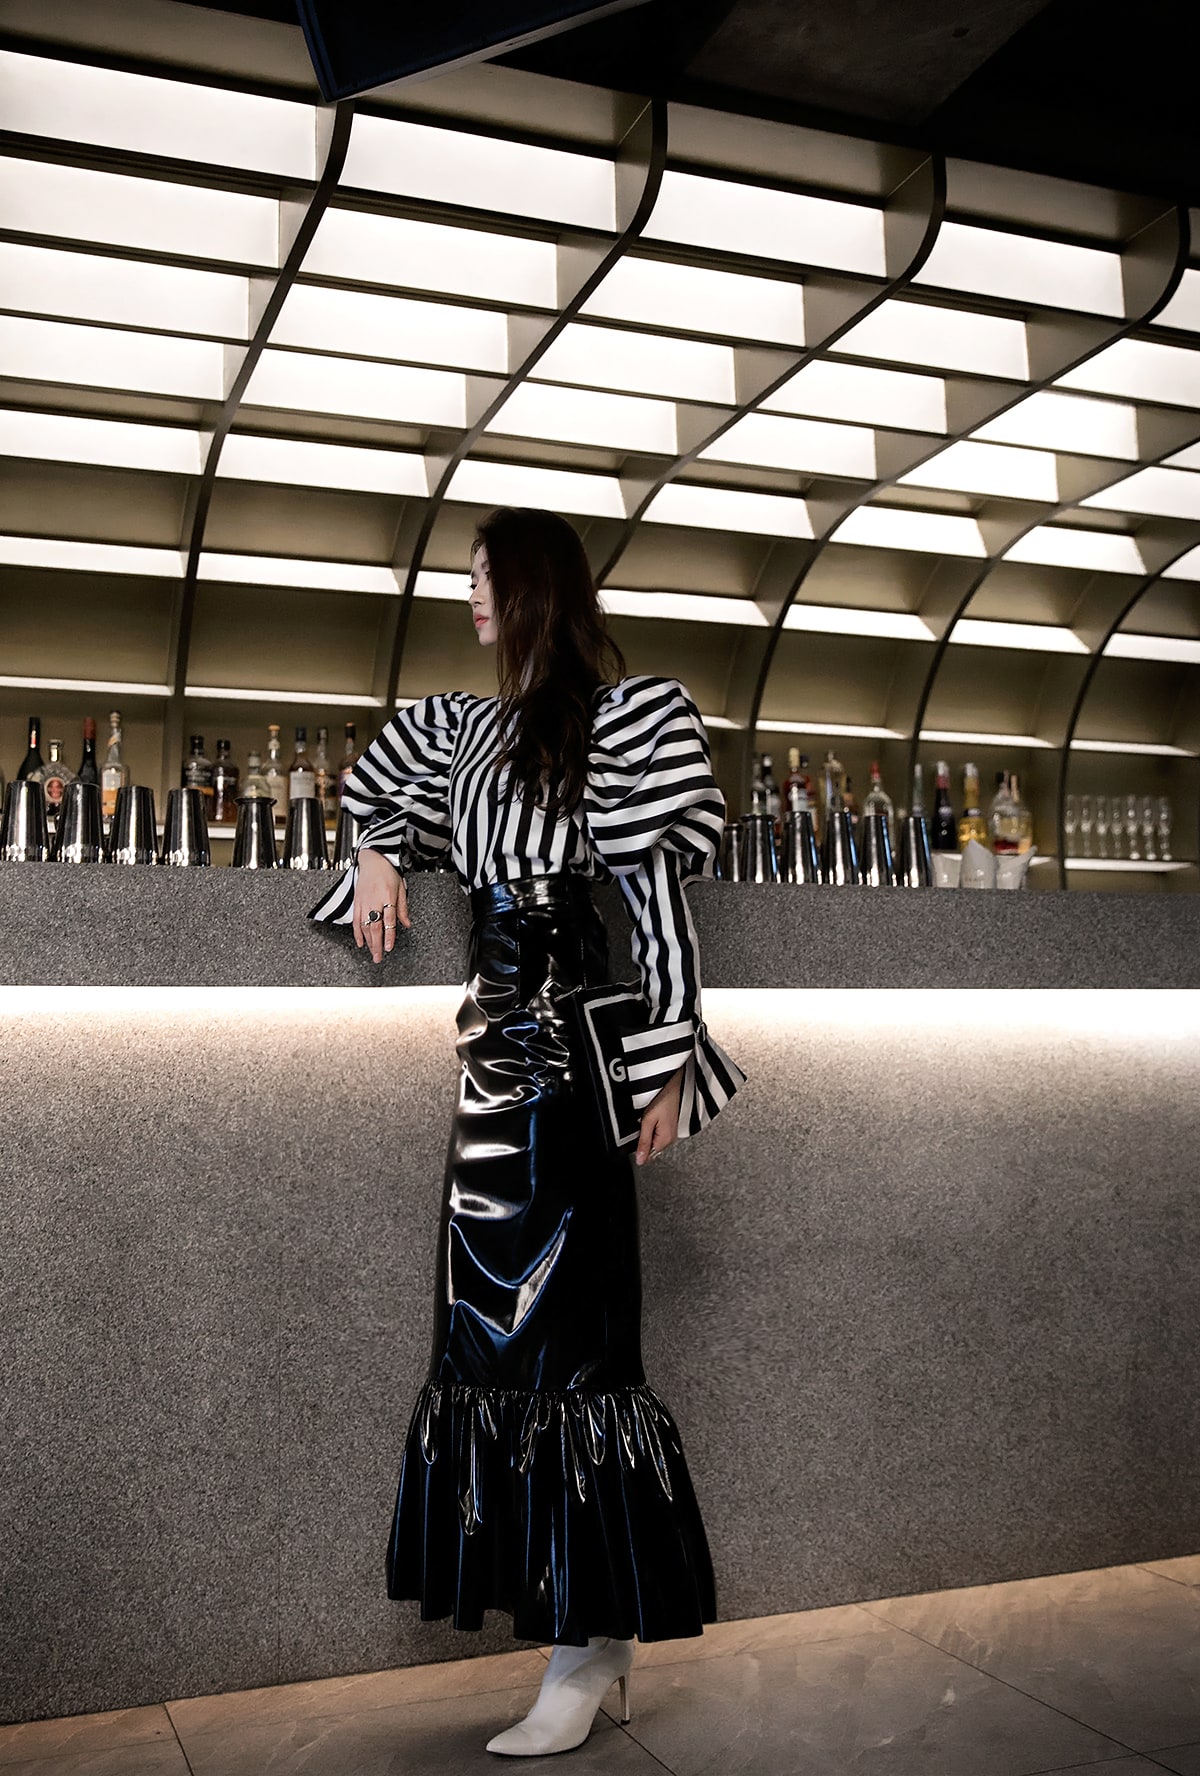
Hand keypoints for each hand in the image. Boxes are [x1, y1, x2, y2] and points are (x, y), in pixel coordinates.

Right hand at [352, 848, 410, 963]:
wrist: (373, 860)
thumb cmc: (388, 873)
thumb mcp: (401, 888)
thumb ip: (403, 908)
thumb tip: (407, 924)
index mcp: (388, 896)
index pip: (389, 920)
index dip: (389, 935)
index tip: (389, 948)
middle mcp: (374, 900)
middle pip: (375, 927)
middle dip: (377, 944)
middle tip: (378, 958)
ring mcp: (363, 902)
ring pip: (364, 926)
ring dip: (368, 942)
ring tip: (372, 953)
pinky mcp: (356, 902)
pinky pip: (356, 921)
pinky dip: (357, 933)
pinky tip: (360, 943)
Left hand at [635, 1065, 683, 1166]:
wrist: (677, 1084)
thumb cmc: (664, 1099)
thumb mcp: (648, 1120)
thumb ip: (644, 1141)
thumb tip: (640, 1160)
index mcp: (666, 1140)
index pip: (648, 1155)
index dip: (638, 1147)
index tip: (636, 1134)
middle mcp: (671, 1139)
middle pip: (652, 1147)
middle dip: (643, 1138)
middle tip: (641, 1123)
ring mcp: (672, 1132)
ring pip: (655, 1139)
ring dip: (648, 1131)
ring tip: (647, 1117)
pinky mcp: (671, 1125)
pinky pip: (659, 1132)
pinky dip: (653, 1126)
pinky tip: (652, 1116)